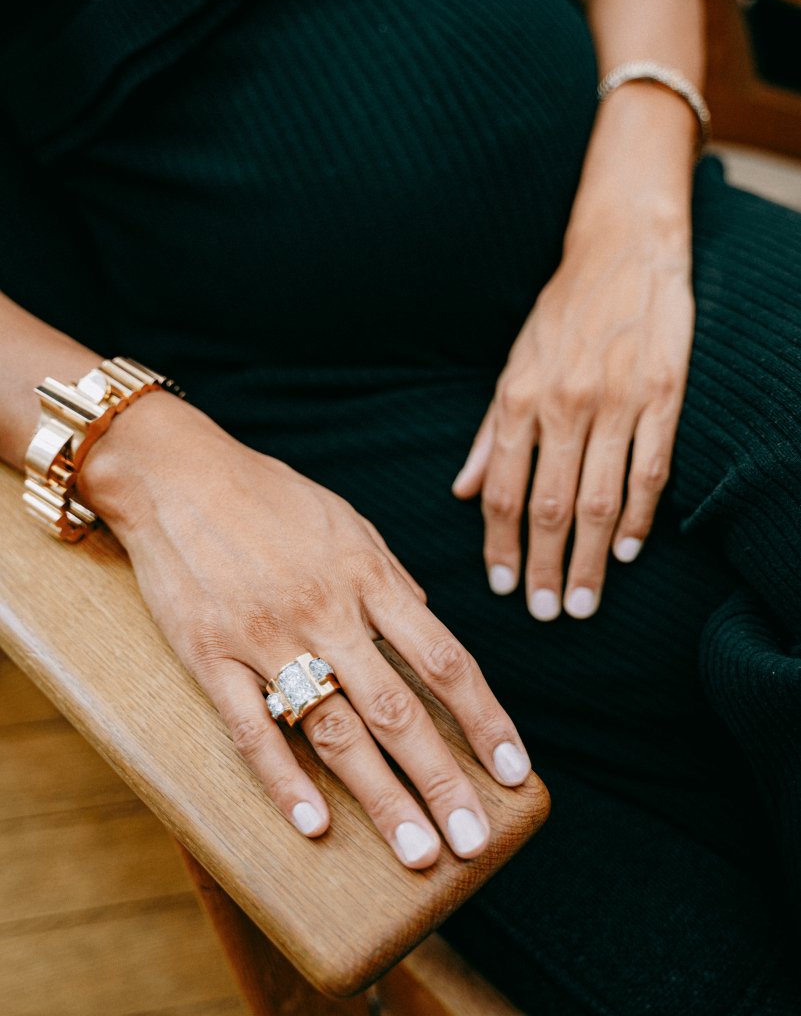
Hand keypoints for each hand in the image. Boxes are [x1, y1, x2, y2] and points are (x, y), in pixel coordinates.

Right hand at [80, 394, 531, 867]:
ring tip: (417, 853)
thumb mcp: (349, 523)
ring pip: (334, 729)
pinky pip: (250, 728)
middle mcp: (326, 612)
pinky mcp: (209, 656)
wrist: (176, 474)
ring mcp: (266, 637)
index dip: (484, 718)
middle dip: (442, 779)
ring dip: (380, 797)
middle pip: (397, 708)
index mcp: (368, 578)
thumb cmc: (271, 497)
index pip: (442, 659)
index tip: (514, 771)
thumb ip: (391, 580)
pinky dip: (283, 780)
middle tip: (475, 841)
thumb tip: (430, 626)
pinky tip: (315, 826)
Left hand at [452, 203, 693, 619]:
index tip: (501, 586)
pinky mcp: (662, 396)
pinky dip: (638, 518)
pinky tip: (626, 552)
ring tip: (582, 602)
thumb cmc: (562, 312)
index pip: (504, 490)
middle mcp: (565, 404)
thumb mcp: (513, 363)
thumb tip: (464, 491)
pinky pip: (649, 471)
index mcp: (520, 396)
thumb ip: (490, 432)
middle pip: (549, 505)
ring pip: (599, 499)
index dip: (500, 544)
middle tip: (544, 614)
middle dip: (543, 566)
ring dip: (588, 559)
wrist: (623, 251)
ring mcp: (617, 401)